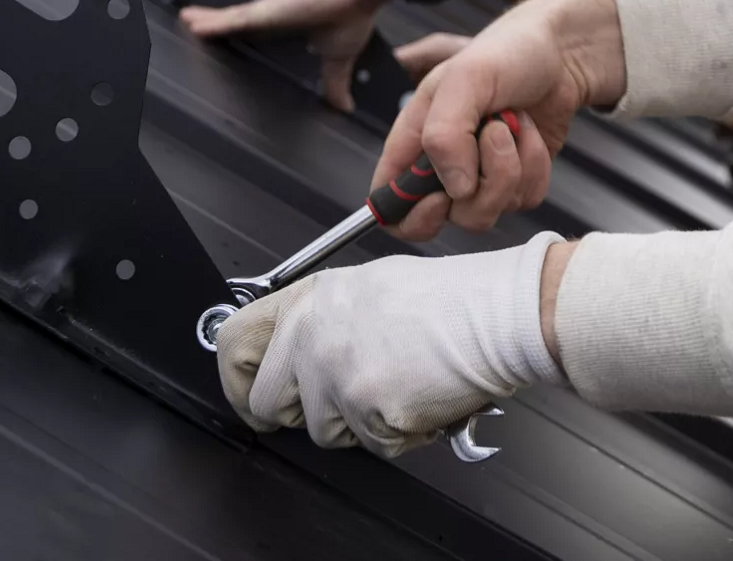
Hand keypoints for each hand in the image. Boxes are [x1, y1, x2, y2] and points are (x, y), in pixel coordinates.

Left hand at [180, 0, 392, 110]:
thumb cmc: (351, 14)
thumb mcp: (338, 58)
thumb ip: (334, 82)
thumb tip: (343, 107)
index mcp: (287, 28)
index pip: (256, 36)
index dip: (239, 39)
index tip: (225, 46)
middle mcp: (272, 18)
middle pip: (235, 25)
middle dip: (214, 27)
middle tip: (192, 31)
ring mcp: (265, 13)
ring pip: (227, 20)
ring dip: (206, 23)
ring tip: (185, 22)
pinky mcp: (263, 11)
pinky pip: (230, 19)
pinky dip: (211, 23)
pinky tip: (192, 24)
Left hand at [215, 236, 564, 454]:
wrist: (497, 315)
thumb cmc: (451, 300)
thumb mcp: (370, 287)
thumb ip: (324, 318)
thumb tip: (296, 353)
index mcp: (311, 299)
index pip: (234, 343)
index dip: (237, 379)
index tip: (250, 394)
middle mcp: (313, 334)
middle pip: (267, 401)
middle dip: (301, 413)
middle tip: (341, 404)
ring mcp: (336, 374)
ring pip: (322, 431)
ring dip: (358, 423)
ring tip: (398, 384)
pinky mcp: (366, 411)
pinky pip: (370, 445)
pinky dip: (397, 433)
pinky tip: (418, 397)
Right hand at [375, 0, 625, 241]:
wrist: (561, 53)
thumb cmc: (507, 53)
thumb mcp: (465, 79)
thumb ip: (444, 134)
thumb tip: (455, 189)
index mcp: (414, 139)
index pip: (388, 202)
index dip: (408, 214)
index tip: (440, 196)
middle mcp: (442, 164)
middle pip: (445, 216)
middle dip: (478, 185)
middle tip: (494, 134)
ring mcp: (479, 176)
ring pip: (486, 212)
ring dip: (509, 167)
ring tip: (512, 124)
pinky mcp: (515, 181)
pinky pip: (523, 201)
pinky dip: (535, 168)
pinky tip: (531, 134)